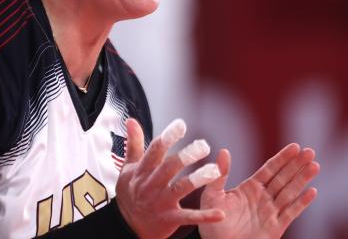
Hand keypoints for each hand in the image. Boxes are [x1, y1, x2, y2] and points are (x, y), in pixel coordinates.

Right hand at [115, 118, 224, 238]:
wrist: (127, 226)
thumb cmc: (130, 193)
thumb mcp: (128, 168)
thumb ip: (133, 143)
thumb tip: (131, 120)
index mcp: (142, 171)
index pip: (155, 150)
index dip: (168, 136)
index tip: (181, 125)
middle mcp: (151, 185)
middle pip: (169, 168)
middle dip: (185, 156)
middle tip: (203, 145)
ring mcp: (161, 203)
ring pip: (180, 189)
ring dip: (198, 180)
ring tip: (214, 171)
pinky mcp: (170, 219)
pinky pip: (189, 217)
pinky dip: (205, 216)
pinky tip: (220, 213)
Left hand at [198, 144, 319, 238]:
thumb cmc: (212, 221)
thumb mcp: (212, 195)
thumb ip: (220, 174)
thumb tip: (223, 151)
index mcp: (250, 188)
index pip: (270, 169)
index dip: (282, 158)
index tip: (295, 146)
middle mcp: (263, 198)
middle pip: (283, 178)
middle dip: (296, 164)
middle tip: (310, 151)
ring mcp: (271, 212)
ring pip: (290, 192)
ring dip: (302, 179)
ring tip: (315, 165)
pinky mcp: (275, 228)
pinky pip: (291, 213)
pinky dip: (302, 203)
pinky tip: (312, 192)